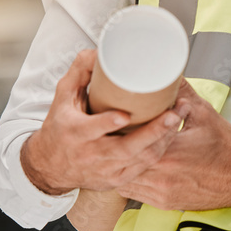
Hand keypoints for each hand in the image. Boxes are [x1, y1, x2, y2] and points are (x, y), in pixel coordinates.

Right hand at [21, 49, 183, 195]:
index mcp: (75, 133)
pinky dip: (160, 150)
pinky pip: (144, 167)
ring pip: (140, 159)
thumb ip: (80, 71)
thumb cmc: (59, 128)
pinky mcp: (117, 179)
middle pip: (126, 148)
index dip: (108, 124)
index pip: (91, 130)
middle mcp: (91, 155)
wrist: (51, 168)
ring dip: (163, 139)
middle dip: (153, 131)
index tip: (125, 114)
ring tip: (179, 117)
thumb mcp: (62, 97)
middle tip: (174, 113)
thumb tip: (100, 51)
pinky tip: (171, 134)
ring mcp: (106, 170)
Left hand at [116, 80, 230, 211]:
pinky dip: (129, 179)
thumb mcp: (204, 113)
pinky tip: (128, 167)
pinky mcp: (163, 202)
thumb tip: (169, 76)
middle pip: (124, 162)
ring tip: (115, 150)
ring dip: (119, 165)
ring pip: (124, 180)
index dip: (119, 130)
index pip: (133, 140)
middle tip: (108, 132)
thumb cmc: (226, 147)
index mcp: (168, 153)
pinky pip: (134, 193)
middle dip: (116, 147)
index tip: (113, 119)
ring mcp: (160, 193)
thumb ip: (183, 93)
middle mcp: (161, 176)